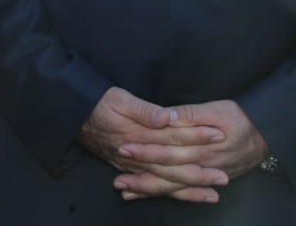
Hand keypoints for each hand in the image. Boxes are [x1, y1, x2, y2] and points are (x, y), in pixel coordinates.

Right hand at [77, 88, 226, 203]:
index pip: (173, 137)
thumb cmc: (97, 102)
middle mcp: (138, 155)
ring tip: (212, 195)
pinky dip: (167, 195)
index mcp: (138, 134)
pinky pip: (150, 187)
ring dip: (188, 190)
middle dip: (200, 173)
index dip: (197, 135)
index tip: (219, 135)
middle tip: (224, 177)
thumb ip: (143, 109)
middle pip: (173, 167)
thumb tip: (165, 118)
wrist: (72, 117)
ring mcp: (132, 166)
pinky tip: (182, 198)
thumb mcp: (118, 98)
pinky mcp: (128, 170)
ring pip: (164, 183)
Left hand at [116, 98, 268, 201]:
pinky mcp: (210, 179)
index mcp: (200, 146)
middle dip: (141, 178)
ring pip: (174, 188)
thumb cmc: (241, 117)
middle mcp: (202, 165)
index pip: (167, 150)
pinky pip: (186, 191)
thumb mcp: (216, 109)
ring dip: (150, 191)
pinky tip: (151, 195)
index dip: (145, 151)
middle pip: (167, 175)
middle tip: (117, 182)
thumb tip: (164, 117)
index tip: (123, 148)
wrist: (268, 134)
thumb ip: (188, 114)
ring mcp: (206, 175)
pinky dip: (168, 194)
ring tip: (126, 193)